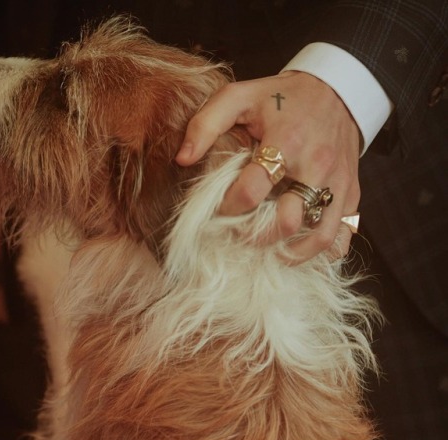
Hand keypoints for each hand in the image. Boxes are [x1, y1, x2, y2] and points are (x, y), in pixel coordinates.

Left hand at [176, 71, 360, 263]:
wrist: (337, 89)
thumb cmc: (282, 97)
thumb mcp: (238, 96)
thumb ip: (205, 124)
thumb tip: (182, 159)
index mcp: (285, 142)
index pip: (250, 191)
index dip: (228, 209)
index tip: (220, 210)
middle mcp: (315, 166)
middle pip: (287, 222)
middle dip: (258, 237)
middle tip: (242, 236)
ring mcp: (338, 183)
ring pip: (319, 237)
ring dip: (292, 253)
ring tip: (272, 253)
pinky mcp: (352, 194)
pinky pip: (342, 235)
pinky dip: (324, 251)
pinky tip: (302, 248)